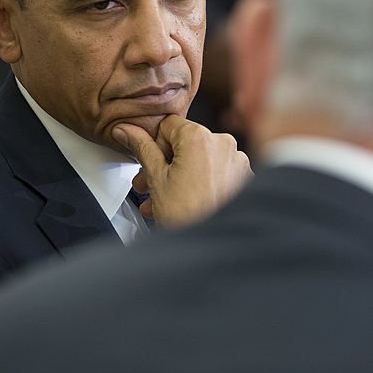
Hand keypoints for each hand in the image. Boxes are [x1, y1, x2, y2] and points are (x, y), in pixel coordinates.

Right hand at [113, 115, 251, 227]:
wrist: (214, 247)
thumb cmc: (189, 216)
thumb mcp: (156, 179)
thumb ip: (142, 148)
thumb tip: (127, 130)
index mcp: (200, 137)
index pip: (169, 125)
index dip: (154, 145)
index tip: (148, 162)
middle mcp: (223, 144)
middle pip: (186, 144)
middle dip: (165, 165)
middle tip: (149, 185)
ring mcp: (237, 162)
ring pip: (201, 161)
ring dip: (180, 177)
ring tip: (163, 201)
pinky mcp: (245, 179)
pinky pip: (218, 173)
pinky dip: (202, 184)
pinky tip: (186, 203)